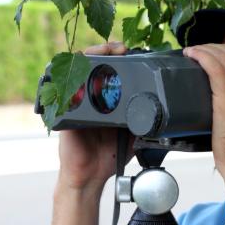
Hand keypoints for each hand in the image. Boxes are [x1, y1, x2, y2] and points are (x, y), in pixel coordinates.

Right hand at [57, 41, 133, 189]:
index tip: (131, 52)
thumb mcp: (132, 134)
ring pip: (78, 68)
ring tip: (106, 51)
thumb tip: (159, 105)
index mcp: (106, 100)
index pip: (110, 70)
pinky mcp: (65, 110)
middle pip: (93, 63)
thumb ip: (142, 119)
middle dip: (106, 50)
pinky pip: (65, 87)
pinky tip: (84, 66)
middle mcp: (89, 97)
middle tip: (121, 48)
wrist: (91, 176)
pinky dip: (73, 74)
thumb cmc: (109, 156)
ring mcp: (75, 102)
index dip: (118, 58)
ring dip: (92, 55)